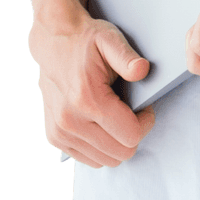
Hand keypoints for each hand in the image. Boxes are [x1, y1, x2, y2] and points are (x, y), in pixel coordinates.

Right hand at [28, 1, 155, 167]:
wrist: (54, 41)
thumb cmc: (85, 41)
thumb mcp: (111, 39)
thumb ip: (128, 57)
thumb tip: (142, 70)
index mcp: (87, 99)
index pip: (131, 136)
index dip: (145, 122)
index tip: (144, 107)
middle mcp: (70, 121)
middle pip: (120, 154)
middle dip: (132, 133)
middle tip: (131, 111)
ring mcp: (60, 132)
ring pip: (105, 160)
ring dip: (116, 141)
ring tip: (115, 115)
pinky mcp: (54, 137)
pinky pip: (88, 159)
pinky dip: (100, 146)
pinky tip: (101, 123)